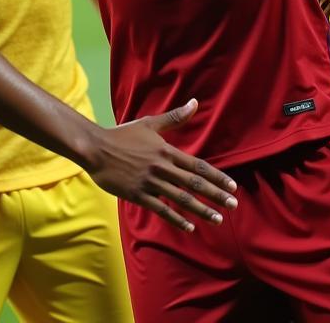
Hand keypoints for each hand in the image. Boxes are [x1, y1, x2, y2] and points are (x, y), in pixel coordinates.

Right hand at [88, 99, 236, 231]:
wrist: (95, 148)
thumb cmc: (122, 135)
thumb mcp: (149, 124)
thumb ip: (173, 118)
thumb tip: (194, 102)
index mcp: (166, 151)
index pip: (197, 166)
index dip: (216, 177)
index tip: (232, 187)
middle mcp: (161, 167)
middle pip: (194, 183)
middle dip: (216, 195)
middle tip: (234, 205)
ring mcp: (150, 182)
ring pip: (181, 198)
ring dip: (202, 209)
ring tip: (218, 219)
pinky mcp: (138, 194)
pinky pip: (162, 209)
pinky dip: (177, 219)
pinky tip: (190, 227)